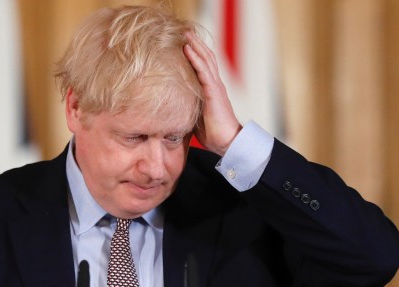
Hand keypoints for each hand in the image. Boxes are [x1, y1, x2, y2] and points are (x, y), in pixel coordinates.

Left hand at [183, 31, 241, 155]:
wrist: (227, 142)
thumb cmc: (213, 133)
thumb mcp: (195, 117)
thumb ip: (187, 107)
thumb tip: (171, 108)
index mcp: (211, 90)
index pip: (204, 67)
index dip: (197, 54)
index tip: (186, 43)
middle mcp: (214, 85)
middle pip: (206, 58)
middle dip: (196, 44)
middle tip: (186, 31)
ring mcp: (215, 87)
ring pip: (206, 60)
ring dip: (195, 45)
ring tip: (186, 33)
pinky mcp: (214, 93)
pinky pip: (204, 72)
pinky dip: (195, 59)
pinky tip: (187, 49)